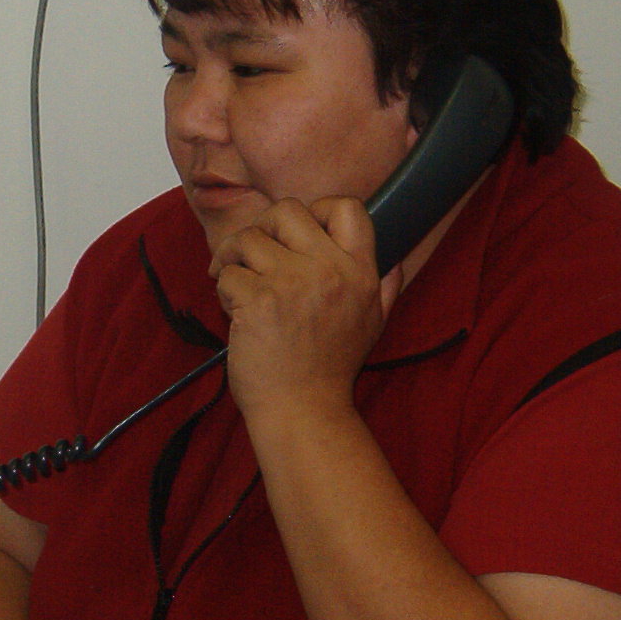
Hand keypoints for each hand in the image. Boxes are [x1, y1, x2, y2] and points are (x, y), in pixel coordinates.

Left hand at [209, 196, 400, 431]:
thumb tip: (398, 259)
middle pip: (286, 210)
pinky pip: (226, 273)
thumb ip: (384, 287)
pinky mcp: (258, 302)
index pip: (347, 208)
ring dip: (232, 259)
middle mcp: (329, 272)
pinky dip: (223, 290)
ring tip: (237, 285)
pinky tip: (235, 312)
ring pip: (247, 239)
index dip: (316, 208)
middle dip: (261, 227)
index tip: (296, 233)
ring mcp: (292, 285)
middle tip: (251, 253)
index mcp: (360, 273)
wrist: (303, 411)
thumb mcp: (373, 325)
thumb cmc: (330, 370)